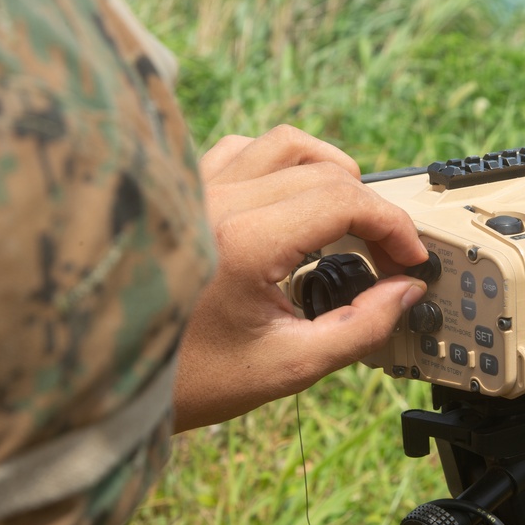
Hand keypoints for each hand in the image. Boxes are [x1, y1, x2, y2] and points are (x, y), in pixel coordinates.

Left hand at [173, 125, 427, 431]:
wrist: (113, 380)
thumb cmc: (191, 380)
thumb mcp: (290, 365)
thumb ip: (362, 328)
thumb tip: (406, 291)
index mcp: (244, 243)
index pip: (344, 200)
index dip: (393, 225)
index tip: (410, 258)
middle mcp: (216, 202)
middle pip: (325, 171)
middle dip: (371, 209)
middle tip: (387, 256)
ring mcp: (194, 190)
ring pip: (285, 144)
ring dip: (331, 173)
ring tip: (351, 217)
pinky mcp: (182, 193)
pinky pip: (242, 149)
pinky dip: (282, 165)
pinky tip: (293, 201)